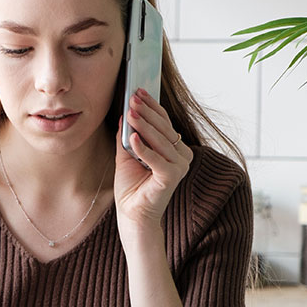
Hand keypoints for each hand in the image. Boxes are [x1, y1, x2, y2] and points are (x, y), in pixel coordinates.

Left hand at [114, 88, 191, 227]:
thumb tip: (125, 113)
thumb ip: (126, 136)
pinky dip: (144, 148)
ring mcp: (180, 167)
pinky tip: (132, 138)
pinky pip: (157, 159)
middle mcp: (181, 156)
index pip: (164, 123)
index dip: (151, 107)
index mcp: (174, 149)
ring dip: (144, 126)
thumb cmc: (131, 187)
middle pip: (164, 128)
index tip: (138, 91)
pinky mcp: (172, 178)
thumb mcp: (125, 156)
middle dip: (147, 112)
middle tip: (133, 97)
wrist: (132, 215)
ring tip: (131, 113)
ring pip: (161, 141)